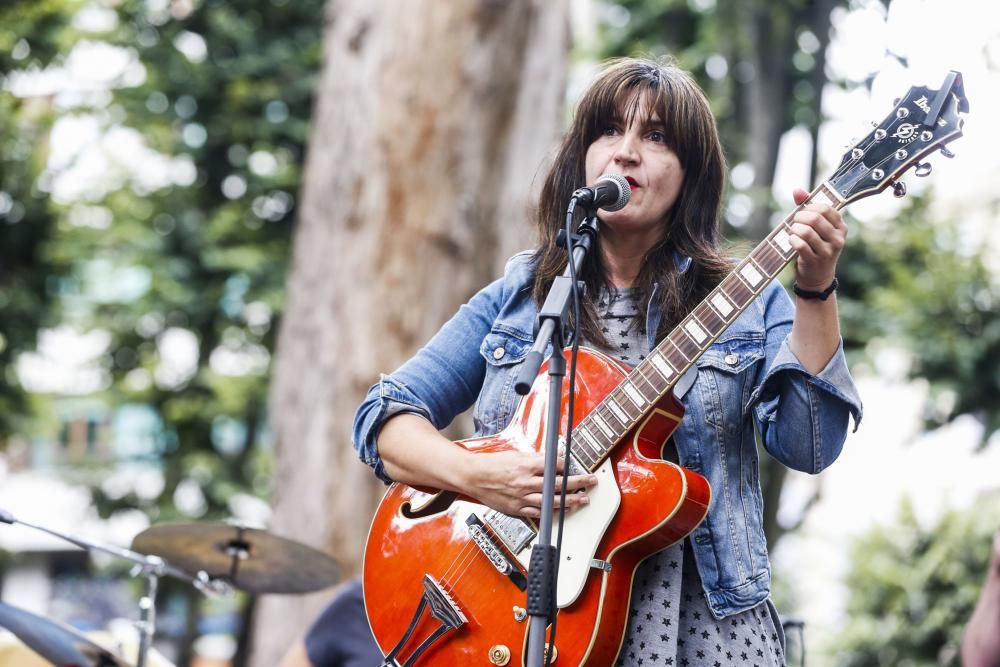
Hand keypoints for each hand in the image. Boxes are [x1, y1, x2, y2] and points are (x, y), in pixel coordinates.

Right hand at [462, 449, 597, 517]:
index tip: (576, 467)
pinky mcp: (517, 509)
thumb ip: (536, 458)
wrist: (473, 476)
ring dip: (570, 500)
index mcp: (526, 465)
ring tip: (582, 499)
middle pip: (558, 484)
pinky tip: (562, 510)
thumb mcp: (516, 454)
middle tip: (590, 482)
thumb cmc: (492, 464)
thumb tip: (553, 459)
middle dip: (578, 483)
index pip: (555, 466)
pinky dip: (552, 511)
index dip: (568, 467)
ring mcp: (522, 497)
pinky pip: (538, 513)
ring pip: (552, 501)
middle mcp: (526, 482)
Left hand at [789, 188, 847, 290]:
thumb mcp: (817, 228)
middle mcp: (837, 239)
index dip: (809, 207)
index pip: (825, 208)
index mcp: (841, 227)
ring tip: (793, 231)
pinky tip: (792, 240)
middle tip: (795, 222)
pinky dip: (792, 240)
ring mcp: (827, 251)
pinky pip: (800, 245)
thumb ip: (807, 206)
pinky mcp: (814, 261)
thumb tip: (797, 190)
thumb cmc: (815, 246)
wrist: (817, 277)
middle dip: (799, 217)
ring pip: (806, 231)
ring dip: (794, 228)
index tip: (803, 212)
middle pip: (814, 218)